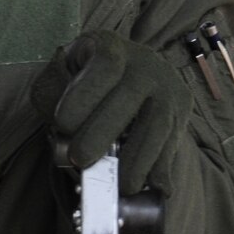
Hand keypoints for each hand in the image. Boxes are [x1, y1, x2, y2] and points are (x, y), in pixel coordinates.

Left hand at [28, 29, 190, 192]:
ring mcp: (167, 88)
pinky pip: (173, 142)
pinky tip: (152, 186)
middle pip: (129, 98)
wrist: (128, 71)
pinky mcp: (180, 111)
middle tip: (80, 159)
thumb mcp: (60, 74)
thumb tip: (62, 130)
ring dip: (138, 159)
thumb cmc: (83, 77)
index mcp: (110, 47)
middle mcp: (145, 64)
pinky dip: (162, 168)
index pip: (103, 65)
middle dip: (102, 133)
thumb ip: (53, 94)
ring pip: (157, 124)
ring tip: (119, 184)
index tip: (62, 123)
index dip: (85, 95)